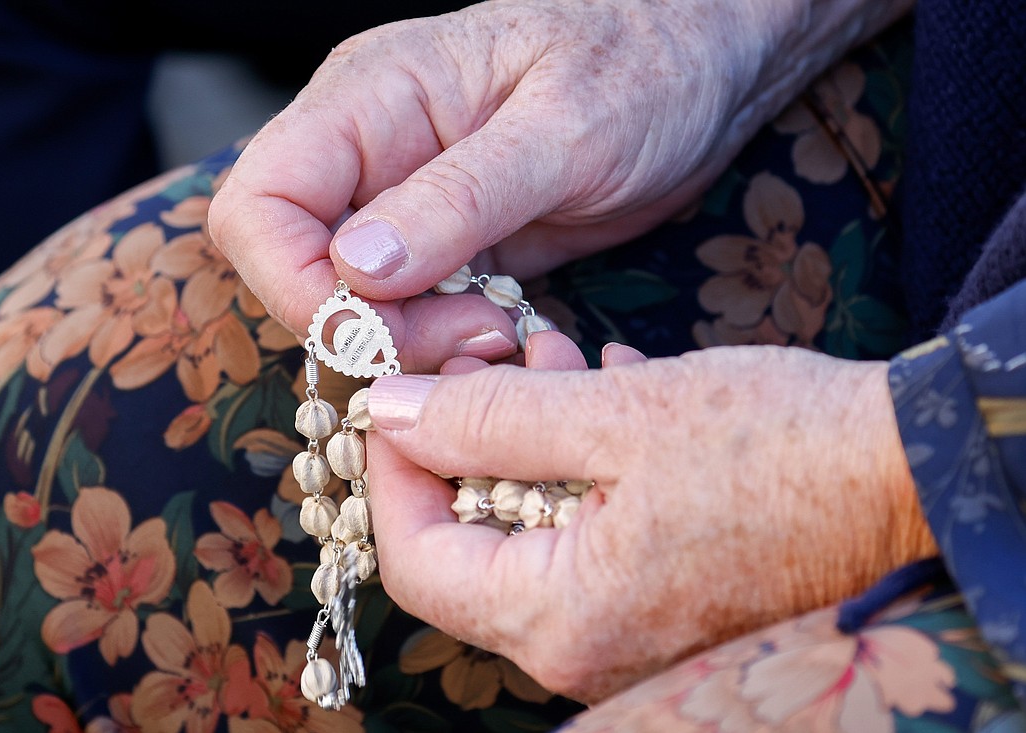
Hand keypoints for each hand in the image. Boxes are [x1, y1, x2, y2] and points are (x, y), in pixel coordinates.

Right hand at [209, 0, 830, 371]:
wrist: (702, 74)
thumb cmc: (643, 68)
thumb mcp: (563, 131)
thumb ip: (459, 197)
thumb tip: (355, 268)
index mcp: (369, 97)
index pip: (261, 203)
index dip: (294, 284)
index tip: (381, 333)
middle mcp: (368, 151)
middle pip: (292, 265)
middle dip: (364, 326)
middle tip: (470, 336)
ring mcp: (405, 203)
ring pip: (351, 302)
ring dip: (410, 342)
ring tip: (500, 333)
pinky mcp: (447, 246)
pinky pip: (410, 313)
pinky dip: (441, 341)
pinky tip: (503, 334)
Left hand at [364, 343, 936, 702]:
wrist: (913, 476)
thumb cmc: (781, 447)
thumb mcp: (618, 415)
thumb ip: (487, 419)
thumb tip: (389, 412)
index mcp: (563, 619)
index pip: (417, 560)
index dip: (393, 471)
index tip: (401, 395)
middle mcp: (587, 648)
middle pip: (472, 546)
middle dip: (471, 442)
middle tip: (490, 360)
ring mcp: (629, 632)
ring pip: (532, 530)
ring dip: (532, 439)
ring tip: (562, 359)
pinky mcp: (665, 602)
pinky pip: (589, 533)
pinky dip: (584, 464)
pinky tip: (612, 393)